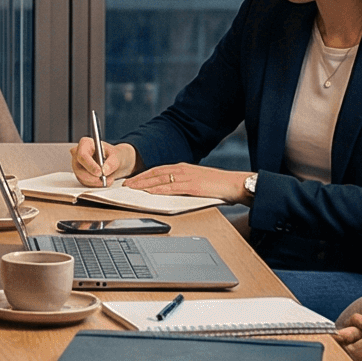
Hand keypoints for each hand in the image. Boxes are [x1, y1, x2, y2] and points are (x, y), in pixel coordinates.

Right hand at [71, 138, 136, 184]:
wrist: (114, 161)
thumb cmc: (113, 155)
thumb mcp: (117, 156)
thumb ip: (112, 162)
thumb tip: (104, 171)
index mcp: (85, 144)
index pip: (82, 155)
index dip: (90, 165)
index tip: (100, 172)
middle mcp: (77, 154)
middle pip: (79, 169)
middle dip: (92, 177)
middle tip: (104, 180)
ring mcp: (77, 165)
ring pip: (81, 177)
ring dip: (95, 182)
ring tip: (108, 179)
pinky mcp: (80, 174)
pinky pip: (84, 183)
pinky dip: (95, 184)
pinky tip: (103, 181)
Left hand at [123, 161, 250, 203]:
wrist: (234, 183)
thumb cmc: (219, 184)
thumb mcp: (198, 181)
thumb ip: (185, 183)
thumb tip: (173, 190)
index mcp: (184, 168)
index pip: (159, 170)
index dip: (145, 175)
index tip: (133, 179)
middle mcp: (183, 170)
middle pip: (155, 173)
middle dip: (139, 178)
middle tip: (126, 183)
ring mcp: (187, 177)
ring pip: (160, 179)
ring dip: (144, 183)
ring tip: (132, 188)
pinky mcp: (192, 186)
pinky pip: (171, 188)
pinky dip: (158, 189)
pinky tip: (150, 192)